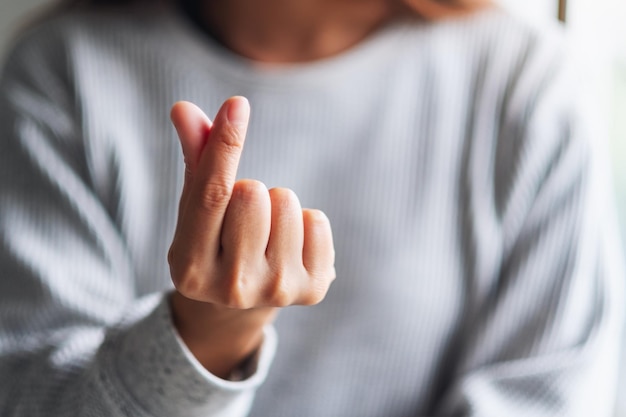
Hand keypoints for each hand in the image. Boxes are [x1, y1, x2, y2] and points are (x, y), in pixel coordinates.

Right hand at [167, 97, 334, 376]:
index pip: (210, 194)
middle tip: (245, 220)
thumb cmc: (217, 241)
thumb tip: (184, 109)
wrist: (243, 304)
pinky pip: (318, 220)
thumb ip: (195, 158)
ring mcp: (274, 291)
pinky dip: (306, 222)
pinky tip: (291, 246)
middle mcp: (231, 287)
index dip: (223, 145)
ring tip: (267, 234)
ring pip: (288, 203)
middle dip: (251, 190)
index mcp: (190, 266)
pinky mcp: (312, 290)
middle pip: (254, 193)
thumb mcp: (197, 208)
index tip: (237, 104)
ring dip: (278, 206)